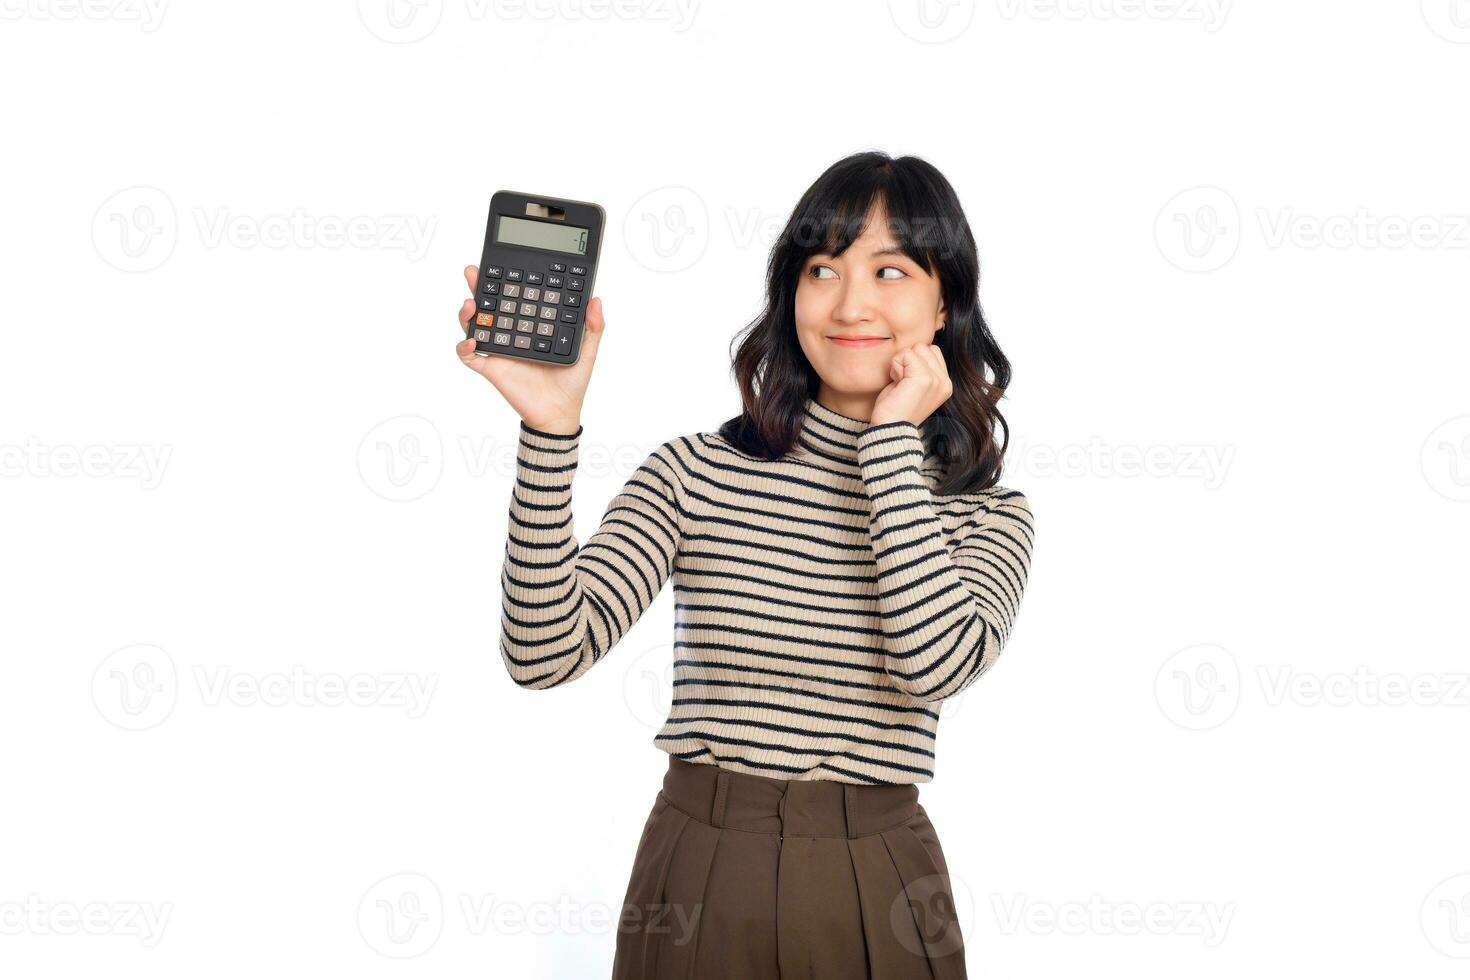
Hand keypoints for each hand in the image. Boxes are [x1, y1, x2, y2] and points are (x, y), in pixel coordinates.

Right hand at [455, 264, 604, 433]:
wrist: (559, 413)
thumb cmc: (571, 383)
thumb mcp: (587, 351)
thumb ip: (593, 326)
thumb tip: (596, 299)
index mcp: (531, 324)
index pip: (515, 295)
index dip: (507, 279)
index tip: (504, 264)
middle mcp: (512, 332)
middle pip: (490, 303)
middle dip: (478, 285)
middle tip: (474, 271)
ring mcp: (499, 349)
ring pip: (475, 324)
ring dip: (467, 312)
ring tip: (470, 303)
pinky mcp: (491, 368)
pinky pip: (469, 356)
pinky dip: (464, 346)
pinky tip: (471, 339)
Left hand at [870, 343, 952, 427]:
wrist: (889, 429)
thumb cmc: (895, 408)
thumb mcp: (914, 385)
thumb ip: (921, 368)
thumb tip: (914, 349)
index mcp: (945, 384)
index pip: (932, 350)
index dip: (914, 362)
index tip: (907, 383)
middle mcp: (945, 382)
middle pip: (924, 346)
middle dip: (908, 360)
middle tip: (902, 383)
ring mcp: (936, 380)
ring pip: (915, 348)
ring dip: (901, 363)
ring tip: (900, 384)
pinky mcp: (924, 378)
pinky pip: (906, 354)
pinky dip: (895, 365)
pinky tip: (896, 382)